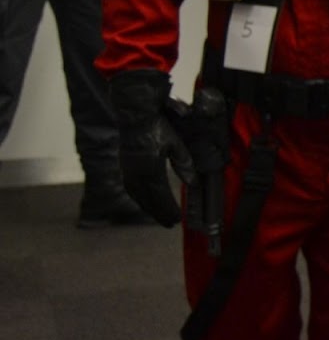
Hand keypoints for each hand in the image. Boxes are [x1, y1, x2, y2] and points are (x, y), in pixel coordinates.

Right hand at [108, 71, 194, 226]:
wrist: (135, 115)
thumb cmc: (157, 127)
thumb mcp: (175, 144)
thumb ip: (184, 164)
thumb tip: (193, 183)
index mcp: (150, 169)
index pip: (160, 196)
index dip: (168, 209)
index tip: (177, 220)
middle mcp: (136, 174)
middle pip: (148, 200)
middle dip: (160, 213)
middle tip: (170, 224)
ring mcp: (128, 171)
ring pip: (138, 196)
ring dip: (149, 208)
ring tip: (159, 216)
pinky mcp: (124, 166)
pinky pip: (131, 188)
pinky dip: (140, 198)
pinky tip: (145, 201)